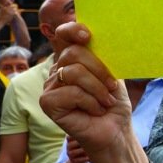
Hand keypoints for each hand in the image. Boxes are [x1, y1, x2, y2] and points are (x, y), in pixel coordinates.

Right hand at [39, 22, 133, 159]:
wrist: (116, 132)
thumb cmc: (113, 105)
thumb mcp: (112, 76)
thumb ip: (102, 57)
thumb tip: (100, 38)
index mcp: (72, 60)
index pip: (63, 35)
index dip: (72, 30)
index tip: (88, 36)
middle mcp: (58, 70)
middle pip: (73, 53)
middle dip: (99, 69)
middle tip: (111, 87)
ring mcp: (50, 86)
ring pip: (73, 72)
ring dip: (97, 88)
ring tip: (106, 101)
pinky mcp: (47, 102)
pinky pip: (70, 92)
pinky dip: (89, 102)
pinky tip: (95, 111)